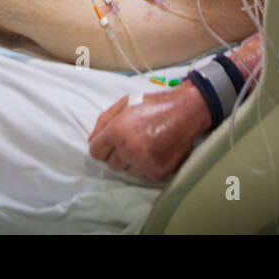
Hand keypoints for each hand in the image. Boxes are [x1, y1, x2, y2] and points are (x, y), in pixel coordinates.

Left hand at [88, 85, 211, 180]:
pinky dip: (146, 165)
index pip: (95, 152)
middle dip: (117, 153)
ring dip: (132, 161)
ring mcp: (144, 163)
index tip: (110, 142)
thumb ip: (103, 121)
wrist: (186, 112)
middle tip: (132, 139)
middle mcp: (129, 149)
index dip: (102, 146)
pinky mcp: (158, 172)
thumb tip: (91, 140)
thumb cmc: (154, 105)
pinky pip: (143, 175)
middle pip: (110, 164)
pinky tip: (155, 150)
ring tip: (145, 143)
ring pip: (126, 171)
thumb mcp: (124, 103)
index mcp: (117, 131)